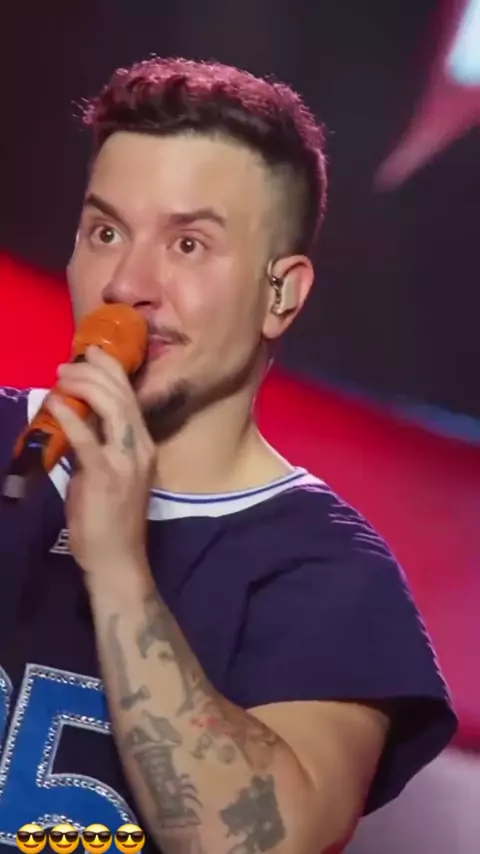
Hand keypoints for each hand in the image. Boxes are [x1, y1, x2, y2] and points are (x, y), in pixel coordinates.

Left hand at [46, 345, 155, 575]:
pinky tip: (54, 404)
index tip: (89, 355)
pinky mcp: (106, 475)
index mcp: (144, 444)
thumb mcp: (110, 473)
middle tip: (66, 364)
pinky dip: (69, 417)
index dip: (111, 370)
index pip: (131, 397)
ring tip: (60, 378)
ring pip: (111, 407)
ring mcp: (127, 460)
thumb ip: (97, 444)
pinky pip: (86, 438)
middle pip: (122, 394)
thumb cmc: (112, 519)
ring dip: (82, 386)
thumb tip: (76, 418)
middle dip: (93, 371)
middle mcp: (141, 446)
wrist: (118, 559)